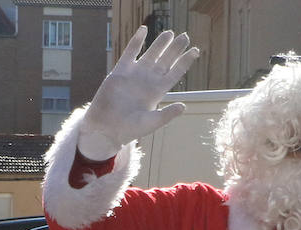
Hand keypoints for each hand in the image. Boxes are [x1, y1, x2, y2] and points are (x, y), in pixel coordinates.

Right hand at [77, 28, 200, 159]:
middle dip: (175, 49)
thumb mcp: (150, 123)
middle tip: (185, 36)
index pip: (175, 73)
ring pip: (150, 54)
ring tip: (170, 33)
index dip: (185, 61)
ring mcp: (135, 74)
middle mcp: (148, 81)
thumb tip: (183, 106)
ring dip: (160, 43)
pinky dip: (136, 41)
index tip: (196, 50)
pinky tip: (144, 30)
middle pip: (166, 60)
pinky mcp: (120, 71)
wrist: (105, 128)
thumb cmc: (128, 129)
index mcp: (158, 92)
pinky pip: (130, 52)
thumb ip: (166, 115)